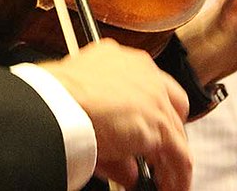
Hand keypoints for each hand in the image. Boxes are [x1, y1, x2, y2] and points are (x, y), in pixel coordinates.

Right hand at [41, 38, 191, 190]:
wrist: (56, 104)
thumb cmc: (56, 98)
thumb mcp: (83, 107)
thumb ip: (109, 130)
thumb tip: (126, 166)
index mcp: (119, 60)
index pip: (146, 85)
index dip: (147, 111)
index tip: (142, 129)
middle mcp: (142, 73)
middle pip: (171, 104)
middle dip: (167, 129)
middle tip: (157, 155)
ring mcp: (155, 97)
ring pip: (176, 132)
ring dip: (170, 159)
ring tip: (164, 181)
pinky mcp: (161, 125)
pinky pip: (180, 156)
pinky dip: (177, 177)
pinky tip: (171, 188)